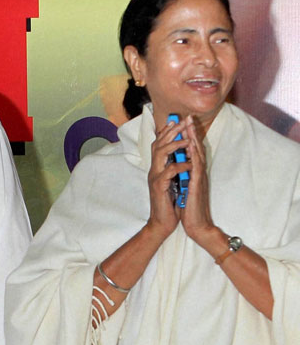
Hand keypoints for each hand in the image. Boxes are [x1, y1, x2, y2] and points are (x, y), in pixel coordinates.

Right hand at [145, 119, 189, 239]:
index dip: (167, 132)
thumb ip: (176, 168)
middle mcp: (154, 170)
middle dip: (171, 132)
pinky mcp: (159, 187)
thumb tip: (185, 155)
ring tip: (187, 140)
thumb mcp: (174, 182)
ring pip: (160, 154)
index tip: (177, 121)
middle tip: (182, 122)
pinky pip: (169, 171)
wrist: (163, 223)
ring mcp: (155, 177)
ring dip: (174, 145)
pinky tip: (190, 164)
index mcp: (158, 168)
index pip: (159, 144)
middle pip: (158, 144)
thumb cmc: (171, 204)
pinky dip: (180, 166)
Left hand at [180, 116, 216, 244]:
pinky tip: (192, 146)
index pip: (189, 150)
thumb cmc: (188, 206)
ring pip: (197, 154)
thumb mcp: (182, 186)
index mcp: (192, 171)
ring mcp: (198, 177)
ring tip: (190, 125)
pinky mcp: (197, 185)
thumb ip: (182, 173)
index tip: (180, 122)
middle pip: (195, 148)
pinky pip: (196, 167)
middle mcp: (197, 172)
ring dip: (193, 139)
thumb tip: (177, 163)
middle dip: (190, 132)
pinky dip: (194, 155)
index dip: (186, 136)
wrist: (195, 224)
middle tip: (187, 116)